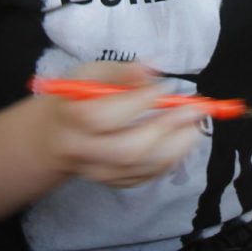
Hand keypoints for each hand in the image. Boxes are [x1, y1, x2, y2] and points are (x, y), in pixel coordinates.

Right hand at [39, 60, 204, 187]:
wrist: (55, 137)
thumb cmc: (77, 97)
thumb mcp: (90, 73)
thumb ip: (121, 72)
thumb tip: (153, 68)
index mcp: (72, 117)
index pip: (103, 116)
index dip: (139, 102)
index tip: (167, 87)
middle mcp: (82, 150)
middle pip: (126, 150)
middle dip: (166, 129)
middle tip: (194, 109)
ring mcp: (98, 171)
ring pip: (140, 168)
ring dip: (176, 147)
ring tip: (196, 124)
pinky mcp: (113, 182)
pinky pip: (145, 177)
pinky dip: (169, 160)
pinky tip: (181, 140)